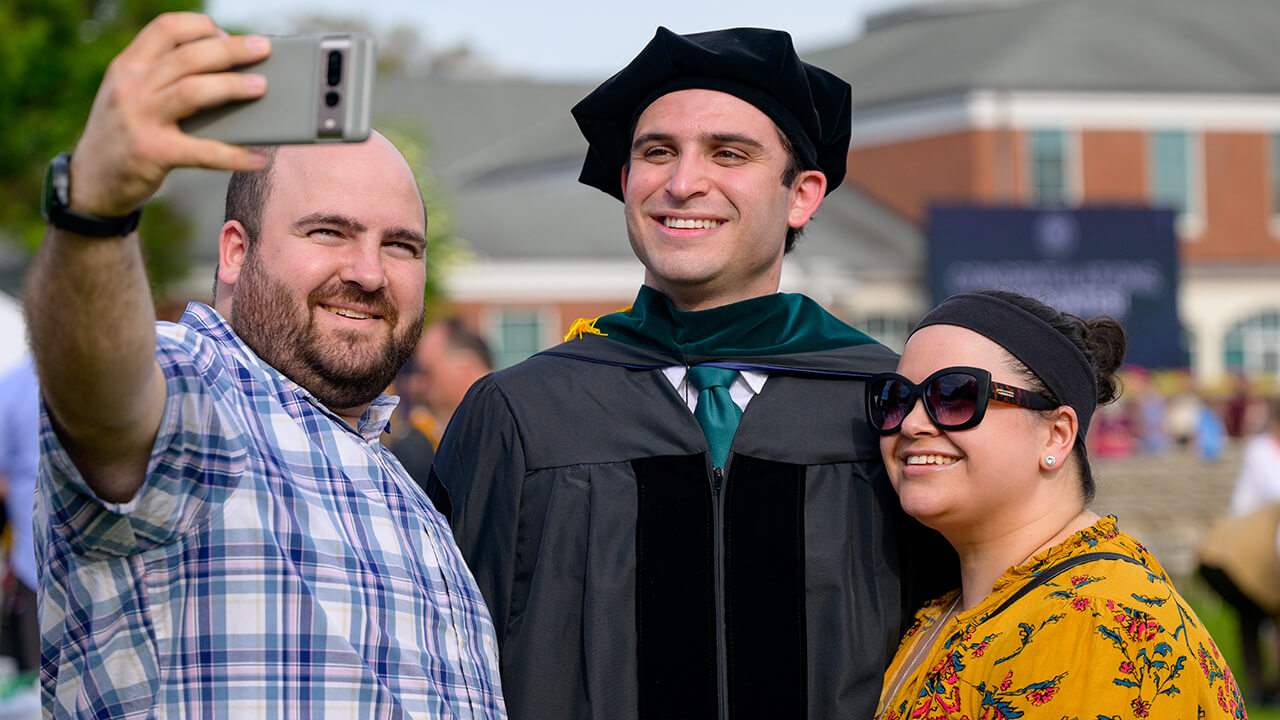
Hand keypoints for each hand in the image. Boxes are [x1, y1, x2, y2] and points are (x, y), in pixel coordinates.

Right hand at [69, 12, 271, 217]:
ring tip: (262, 87)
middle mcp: (130, 87)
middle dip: (231, 49)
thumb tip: (225, 71)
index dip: (201, 26)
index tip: (226, 34)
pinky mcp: (151, 153)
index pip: (166, 28)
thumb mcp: (130, 96)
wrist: (90, 182)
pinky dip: (235, 155)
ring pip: (193, 92)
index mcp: (127, 66)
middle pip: (188, 56)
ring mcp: (139, 119)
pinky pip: (203, 152)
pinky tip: (259, 158)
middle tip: (263, 48)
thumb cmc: (124, 135)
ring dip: (232, 87)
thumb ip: (162, 78)